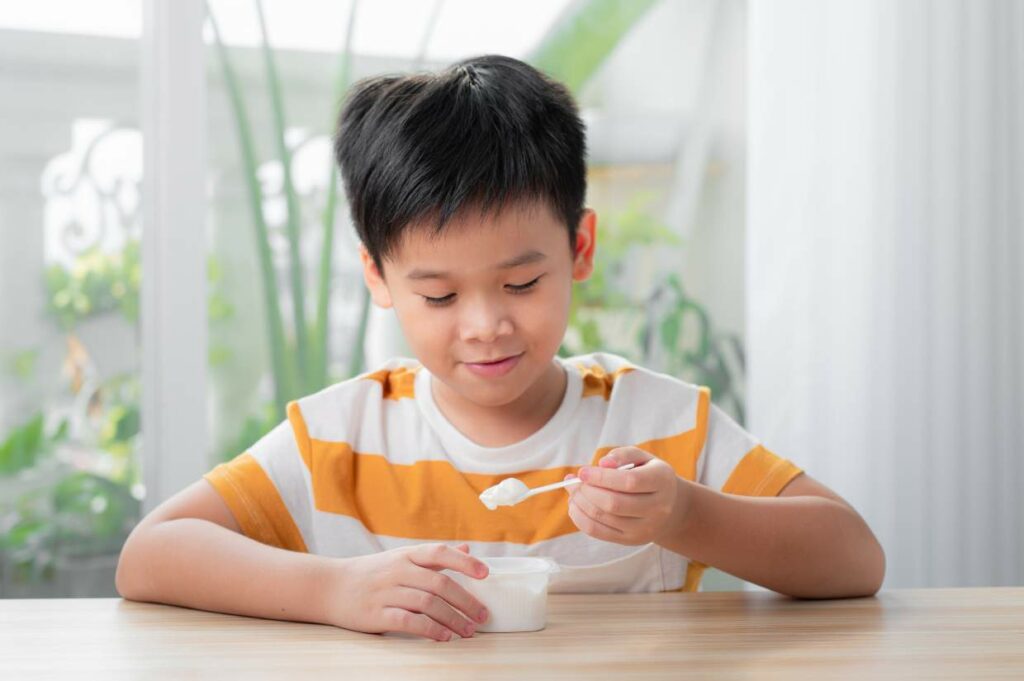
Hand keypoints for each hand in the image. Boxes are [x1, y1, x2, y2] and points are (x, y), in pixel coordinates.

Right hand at [323, 543, 490, 641]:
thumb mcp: (401, 558)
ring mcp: (386, 592)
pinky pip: (409, 622)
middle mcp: (397, 570)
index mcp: (406, 555)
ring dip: (453, 619)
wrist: (329, 586)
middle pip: (439, 584)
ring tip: (468, 631)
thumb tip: (467, 548)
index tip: (486, 574)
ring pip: (428, 604)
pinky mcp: (377, 614)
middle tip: (483, 616)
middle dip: (466, 601)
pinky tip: (444, 637)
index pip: (439, 553)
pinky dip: (430, 630)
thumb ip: (434, 557)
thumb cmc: (372, 573)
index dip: (464, 562)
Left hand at [565, 447, 686, 545]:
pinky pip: (598, 532)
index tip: (582, 472)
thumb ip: (622, 455)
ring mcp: (645, 528)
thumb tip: (602, 464)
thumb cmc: (648, 475)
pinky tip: (575, 505)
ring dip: (581, 503)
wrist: (669, 506)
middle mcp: (658, 508)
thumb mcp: (641, 458)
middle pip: (614, 503)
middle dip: (587, 491)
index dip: (602, 477)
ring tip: (573, 491)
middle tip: (575, 481)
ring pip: (604, 518)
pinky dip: (580, 518)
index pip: (629, 482)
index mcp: (662, 482)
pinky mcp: (631, 540)